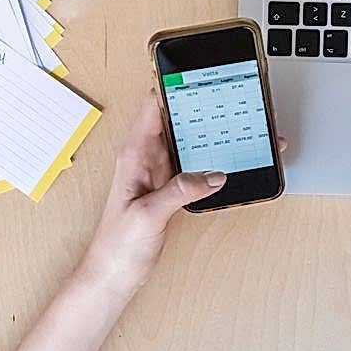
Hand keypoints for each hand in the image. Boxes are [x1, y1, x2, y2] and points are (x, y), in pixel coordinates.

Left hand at [77, 94, 227, 296]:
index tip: (196, 75)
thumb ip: (180, 191)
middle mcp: (146, 159)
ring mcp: (159, 172)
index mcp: (134, 156)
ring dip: (209, 131)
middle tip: (228, 96)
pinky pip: (194, 163)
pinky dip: (212, 157)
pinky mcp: (171, 188)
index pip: (153, 107)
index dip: (173, 87)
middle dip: (200, 106)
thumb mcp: (148, 214)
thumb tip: (212, 174)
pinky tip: (230, 157)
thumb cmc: (117, 246)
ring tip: (237, 121)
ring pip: (188, 140)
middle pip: (176, 119)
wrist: (113, 275)